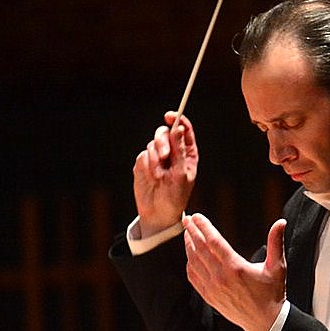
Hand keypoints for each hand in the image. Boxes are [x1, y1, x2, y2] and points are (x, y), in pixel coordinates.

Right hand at [133, 111, 199, 236]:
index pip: (183, 129)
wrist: (158, 213)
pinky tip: (151, 178)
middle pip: (165, 132)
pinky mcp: (144, 163)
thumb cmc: (176, 196)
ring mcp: (157, 157)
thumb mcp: (181, 174)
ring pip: (152, 143)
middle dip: (163, 142)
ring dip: (155, 159)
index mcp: (186, 153)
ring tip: (159, 176)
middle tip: (164, 156)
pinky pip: (143, 155)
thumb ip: (179, 151)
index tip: (170, 116)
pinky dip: (147, 165)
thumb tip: (178, 129)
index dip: (177, 119)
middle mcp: (172, 152)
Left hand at [182, 214, 286, 330]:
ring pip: (194, 262)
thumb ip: (276, 243)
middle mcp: (221, 278)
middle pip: (200, 249)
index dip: (203, 227)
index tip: (197, 216)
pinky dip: (190, 264)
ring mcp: (213, 288)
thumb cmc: (273, 293)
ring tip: (187, 234)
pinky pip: (194, 277)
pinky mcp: (209, 297)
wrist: (265, 322)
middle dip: (192, 232)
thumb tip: (281, 222)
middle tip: (187, 220)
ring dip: (189, 246)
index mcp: (236, 267)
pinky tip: (190, 255)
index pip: (214, 241)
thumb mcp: (277, 267)